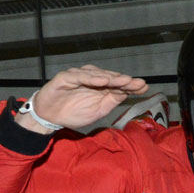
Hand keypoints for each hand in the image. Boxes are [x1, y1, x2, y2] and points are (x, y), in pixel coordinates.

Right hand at [23, 66, 148, 133]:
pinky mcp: (66, 77)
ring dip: (112, 78)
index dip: (131, 85)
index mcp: (100, 87)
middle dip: (125, 80)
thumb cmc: (73, 112)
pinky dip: (91, 78)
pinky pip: (80, 76)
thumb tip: (128, 93)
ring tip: (125, 81)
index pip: (118, 84)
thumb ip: (112, 101)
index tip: (144, 87)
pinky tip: (103, 81)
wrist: (49, 117)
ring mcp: (79, 76)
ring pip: (98, 74)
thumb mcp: (98, 111)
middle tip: (137, 83)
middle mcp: (91, 79)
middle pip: (111, 77)